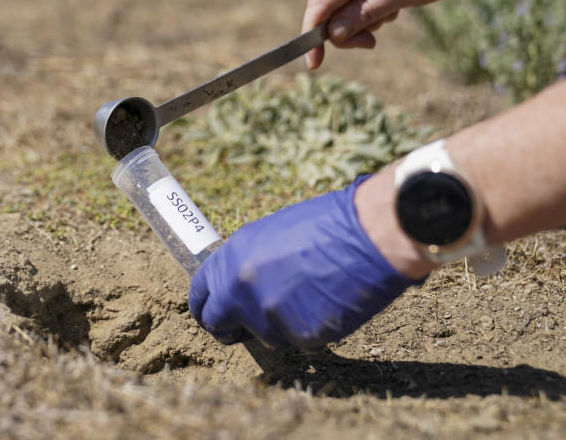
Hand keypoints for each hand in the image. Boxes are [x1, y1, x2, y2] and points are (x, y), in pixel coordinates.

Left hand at [188, 176, 425, 349]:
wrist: (365, 237)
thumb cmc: (323, 226)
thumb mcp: (269, 235)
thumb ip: (245, 266)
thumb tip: (238, 286)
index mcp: (230, 260)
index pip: (200, 297)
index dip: (205, 308)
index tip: (211, 314)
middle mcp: (241, 291)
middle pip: (219, 325)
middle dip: (230, 329)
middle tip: (243, 327)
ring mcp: (269, 317)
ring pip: (265, 335)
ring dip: (278, 324)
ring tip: (306, 294)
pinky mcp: (299, 336)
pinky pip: (298, 340)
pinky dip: (309, 328)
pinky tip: (326, 302)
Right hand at [302, 0, 492, 68]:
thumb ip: (366, 12)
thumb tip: (332, 33)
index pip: (321, 1)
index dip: (312, 33)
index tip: (314, 63)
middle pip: (328, 5)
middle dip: (342, 31)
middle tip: (370, 44)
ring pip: (342, 4)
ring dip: (359, 22)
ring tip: (392, 17)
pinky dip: (369, 12)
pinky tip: (393, 9)